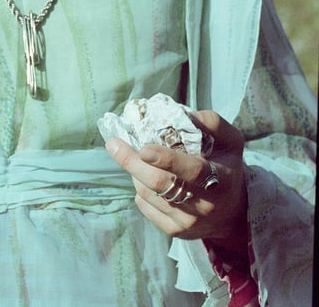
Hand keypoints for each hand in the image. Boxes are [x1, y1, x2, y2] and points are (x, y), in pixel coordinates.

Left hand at [106, 111, 247, 256]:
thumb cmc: (226, 167)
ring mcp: (189, 221)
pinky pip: (145, 206)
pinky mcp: (176, 231)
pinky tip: (145, 179)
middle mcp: (205, 204)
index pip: (192, 171)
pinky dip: (139, 189)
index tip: (144, 149)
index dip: (167, 160)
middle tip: (113, 144)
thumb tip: (183, 114)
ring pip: (148, 193)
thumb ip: (211, 123)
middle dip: (132, 162)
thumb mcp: (230, 141)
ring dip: (135, 172)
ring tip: (136, 158)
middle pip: (160, 183)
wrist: (233, 213)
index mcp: (219, 178)